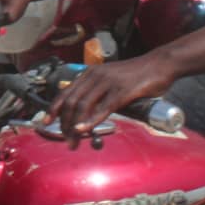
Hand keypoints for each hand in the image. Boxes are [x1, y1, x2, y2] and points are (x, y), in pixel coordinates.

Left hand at [46, 52, 175, 134]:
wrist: (158, 64)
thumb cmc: (135, 75)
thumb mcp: (110, 80)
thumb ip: (98, 92)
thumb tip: (86, 112)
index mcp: (89, 73)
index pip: (65, 92)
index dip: (53, 108)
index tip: (45, 122)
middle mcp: (95, 76)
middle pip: (71, 101)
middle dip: (64, 123)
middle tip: (65, 139)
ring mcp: (108, 83)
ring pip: (83, 106)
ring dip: (75, 126)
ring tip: (74, 140)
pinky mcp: (122, 91)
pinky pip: (103, 108)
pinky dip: (91, 120)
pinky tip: (85, 129)